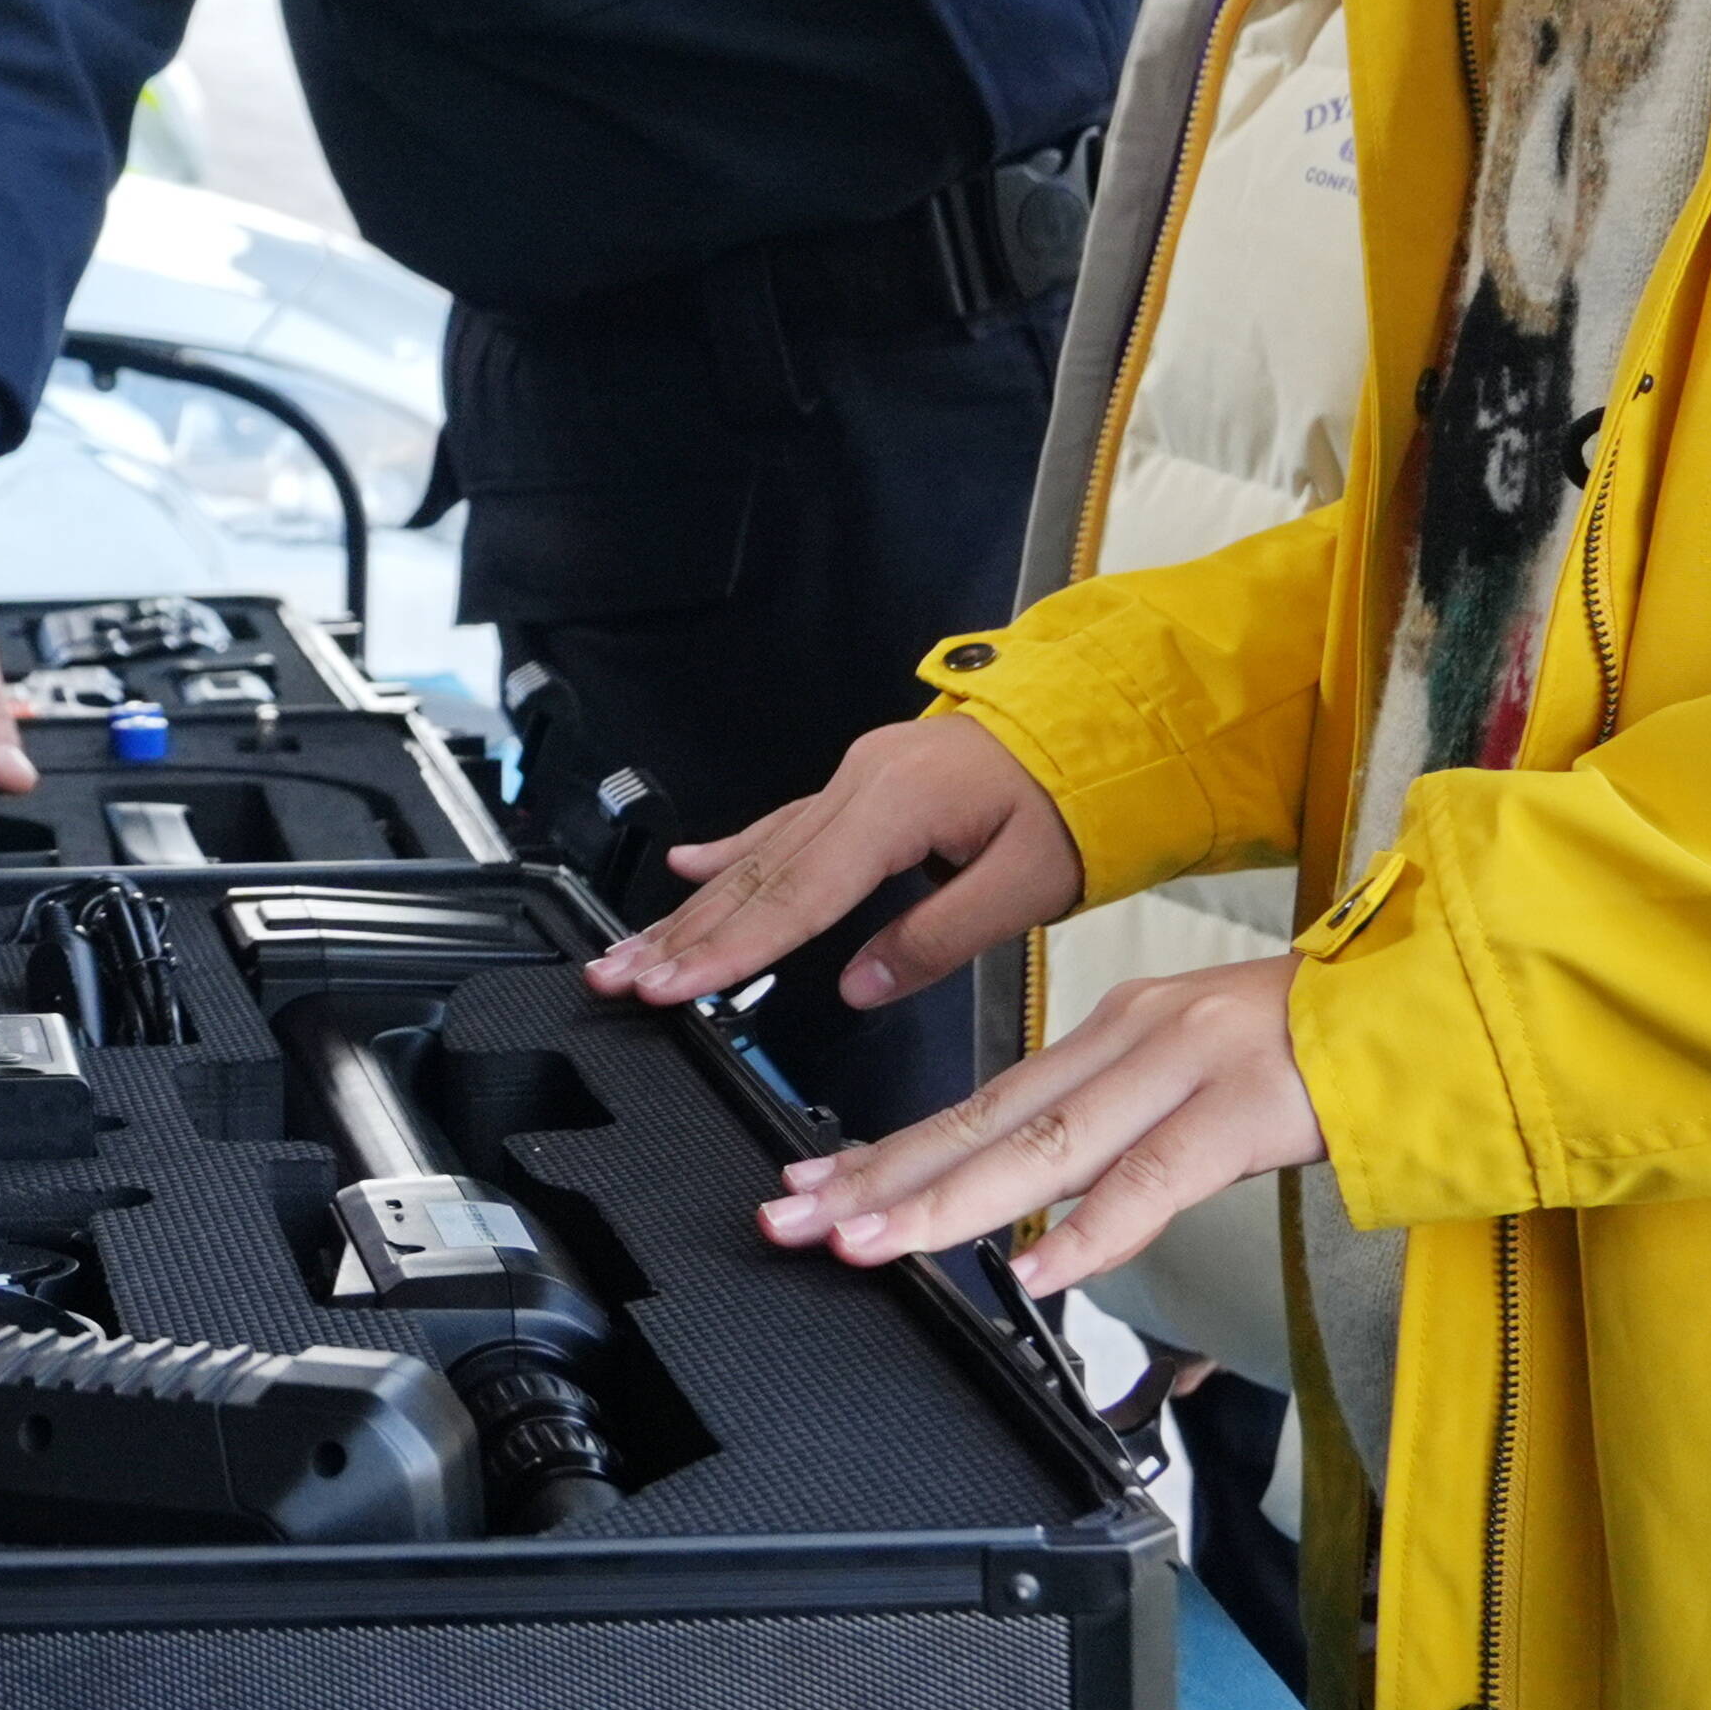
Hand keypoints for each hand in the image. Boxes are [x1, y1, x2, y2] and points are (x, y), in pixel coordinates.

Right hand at [578, 712, 1084, 1014]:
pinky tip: (686, 870)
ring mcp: (852, 779)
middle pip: (757, 873)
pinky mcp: (859, 786)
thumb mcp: (1027, 885)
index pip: (798, 893)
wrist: (1093, 724)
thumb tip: (859, 985)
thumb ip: (938, 938)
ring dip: (692, 907)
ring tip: (630, 949)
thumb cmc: (1071, 804)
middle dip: (682, 933)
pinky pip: (780, 824)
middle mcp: (858, 784)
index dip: (732, 947)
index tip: (675, 985)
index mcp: (896, 805)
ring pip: (757, 852)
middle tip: (617, 977)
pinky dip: (730, 852)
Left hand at [758, 957, 1322, 1291]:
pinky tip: (1036, 1270)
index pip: (976, 1102)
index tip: (812, 1186)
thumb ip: (1118, 1130)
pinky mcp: (1249, 1107)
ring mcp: (1187, 1068)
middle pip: (985, 1120)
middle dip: (880, 1178)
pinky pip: (1156, 1178)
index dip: (888, 1151)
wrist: (1429, 1008)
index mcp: (1112, 1031)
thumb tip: (1040, 1205)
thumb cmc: (1315, 1053)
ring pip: (1047, 1146)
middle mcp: (1132, 1039)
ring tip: (873, 1243)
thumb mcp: (1193, 1075)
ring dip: (949, 1204)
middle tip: (795, 1217)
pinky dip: (1091, 1230)